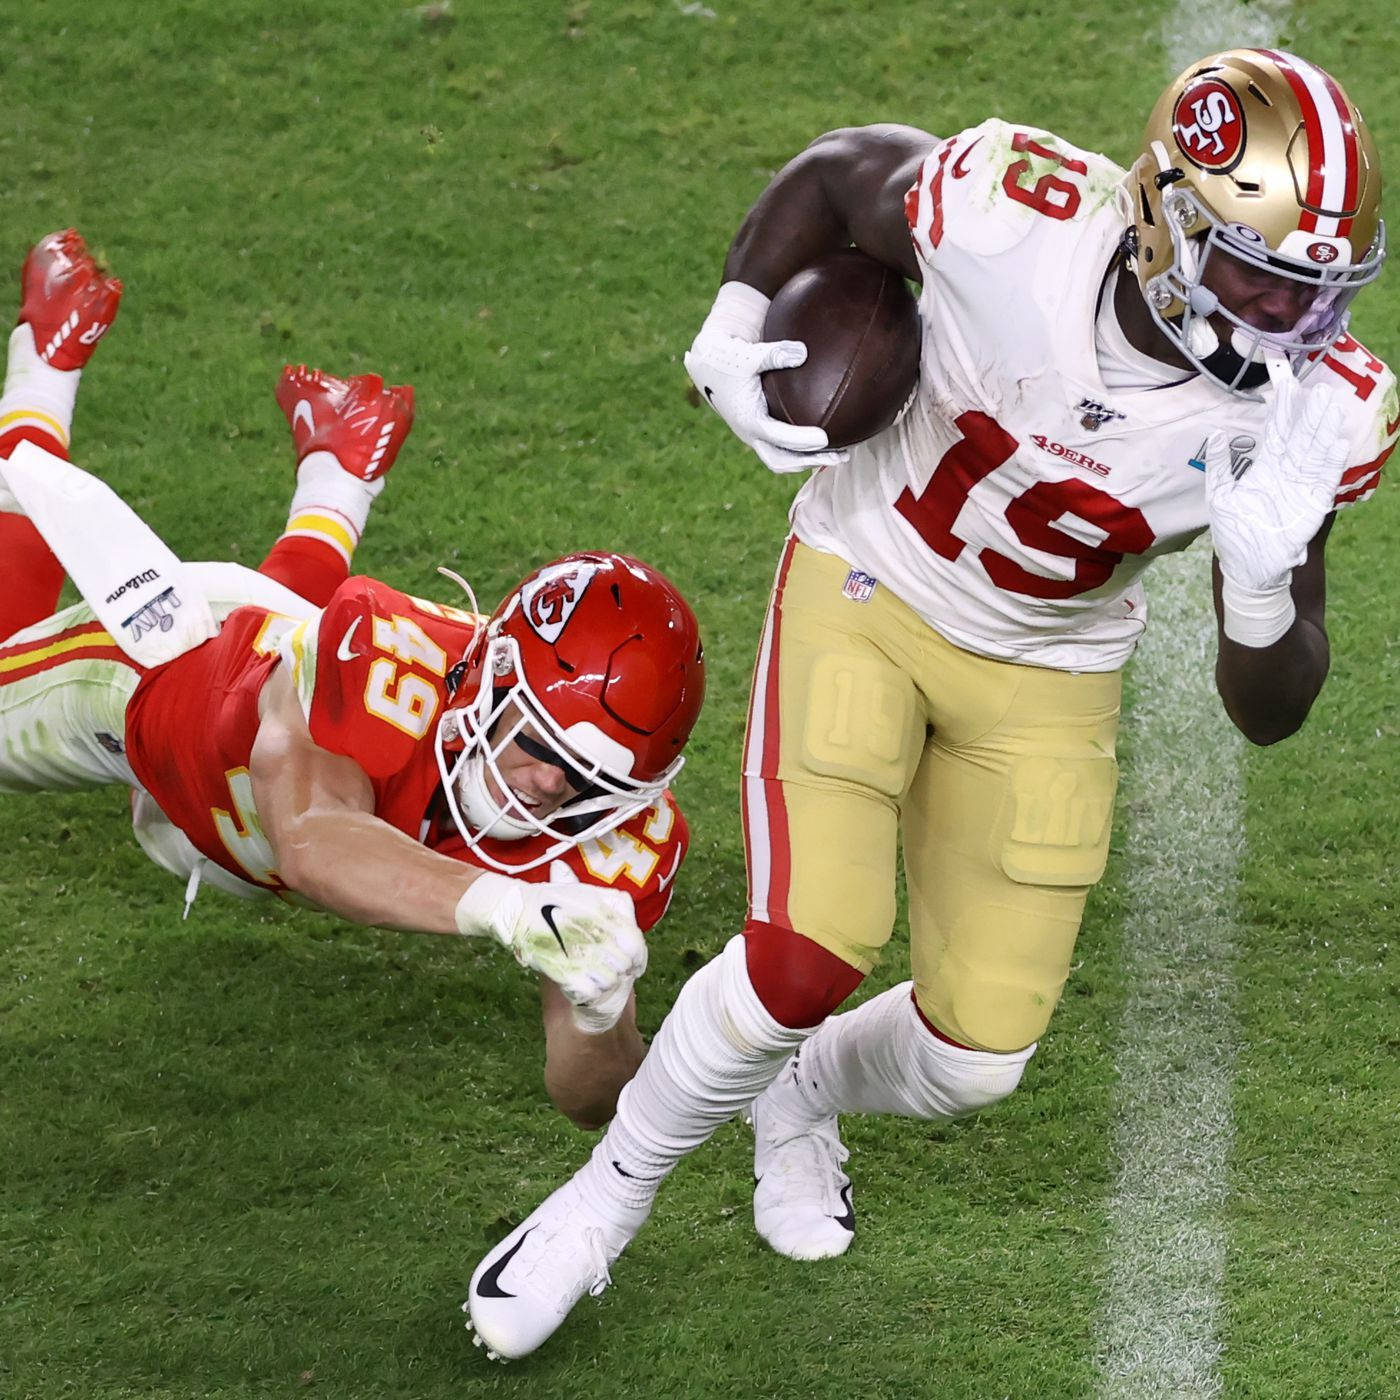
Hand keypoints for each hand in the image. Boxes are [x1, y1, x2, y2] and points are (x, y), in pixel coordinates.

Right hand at [455, 865, 645, 1027]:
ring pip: (609, 981)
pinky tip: (582, 983)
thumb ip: (614, 904)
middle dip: (621, 969)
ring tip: (596, 976)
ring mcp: (579, 954)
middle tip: (611, 968)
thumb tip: (629, 920)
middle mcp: (595, 935)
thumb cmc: (553, 899)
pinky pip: (589, 992)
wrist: (517, 910)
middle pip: (623, 965)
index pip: (635, 944)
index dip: (638, 957)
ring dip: (605, 981)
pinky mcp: (562, 971)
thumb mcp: (588, 893)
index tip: (634, 962)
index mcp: (604, 915)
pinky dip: (588, 991)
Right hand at [684, 281, 849, 473]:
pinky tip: (825, 443)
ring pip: (782, 460)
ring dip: (809, 460)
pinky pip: (782, 449)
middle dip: (811, 461)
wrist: (708, 364)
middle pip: (782, 461)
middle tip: (840, 456)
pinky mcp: (759, 430)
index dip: (802, 440)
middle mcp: (750, 433)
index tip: (826, 439)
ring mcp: (754, 435)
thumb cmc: (729, 357)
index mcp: (749, 419)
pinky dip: (802, 451)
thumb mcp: (749, 354)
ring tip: (839, 455)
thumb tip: (802, 352)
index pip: (779, 437)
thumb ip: (775, 354)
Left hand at [1206, 357, 1349, 590]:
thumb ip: (1219, 466)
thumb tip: (1216, 435)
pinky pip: (1323, 479)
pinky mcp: (1313, 504)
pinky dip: (1330, 462)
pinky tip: (1337, 441)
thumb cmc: (1234, 534)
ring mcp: (1301, 487)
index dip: (1281, 410)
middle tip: (1317, 386)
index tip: (1285, 385)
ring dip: (1322, 429)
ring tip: (1330, 405)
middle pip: (1300, 437)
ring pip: (1314, 452)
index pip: (1276, 433)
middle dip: (1308, 413)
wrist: (1248, 568)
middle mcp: (1286, 473)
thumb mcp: (1220, 496)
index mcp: (1265, 469)